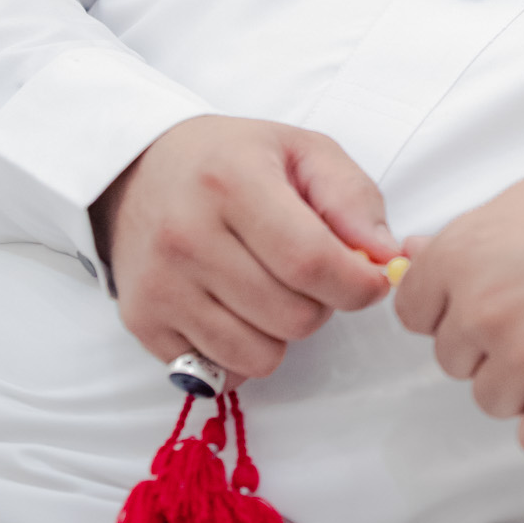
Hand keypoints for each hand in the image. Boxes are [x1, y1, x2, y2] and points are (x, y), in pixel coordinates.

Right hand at [90, 115, 396, 380]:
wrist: (139, 170)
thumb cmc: (232, 159)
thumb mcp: (301, 149)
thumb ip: (352, 197)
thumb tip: (384, 256)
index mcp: (232, 182)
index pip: (311, 262)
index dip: (357, 284)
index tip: (372, 280)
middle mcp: (187, 236)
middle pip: (294, 316)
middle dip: (322, 303)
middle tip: (308, 272)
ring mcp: (161, 284)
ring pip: (261, 355)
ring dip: (283, 331)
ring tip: (270, 287)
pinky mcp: (142, 321)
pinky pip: (221, 372)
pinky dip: (242, 350)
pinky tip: (235, 306)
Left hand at [394, 139, 523, 456]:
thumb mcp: (521, 203)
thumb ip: (465, 242)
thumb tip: (415, 261)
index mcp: (462, 257)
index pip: (413, 314)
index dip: (451, 308)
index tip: (483, 301)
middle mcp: (485, 310)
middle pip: (454, 361)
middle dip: (491, 344)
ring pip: (493, 401)